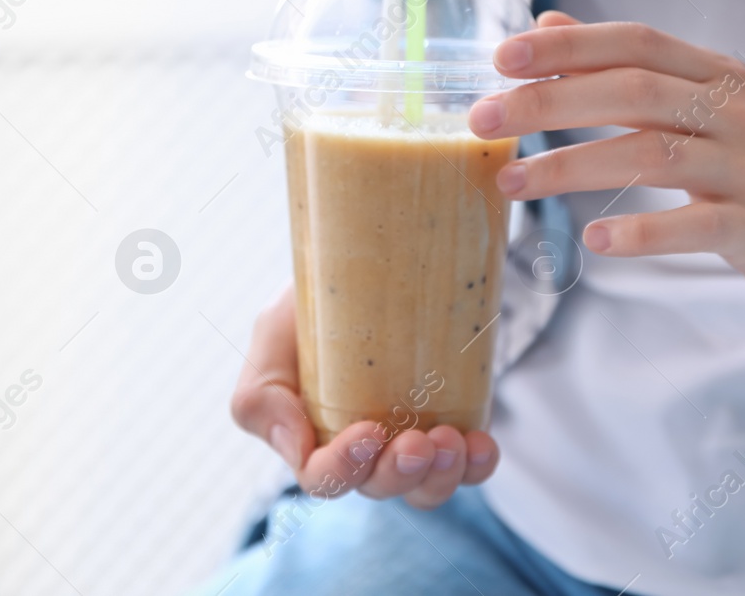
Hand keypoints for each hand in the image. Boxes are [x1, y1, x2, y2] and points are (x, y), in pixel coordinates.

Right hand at [229, 287, 499, 508]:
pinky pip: (468, 467)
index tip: (367, 431)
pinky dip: (477, 466)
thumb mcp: (274, 332)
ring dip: (442, 476)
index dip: (343, 468)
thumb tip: (297, 447)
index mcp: (312, 436)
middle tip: (421, 440)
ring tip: (454, 440)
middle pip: (379, 487)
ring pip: (424, 487)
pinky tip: (482, 444)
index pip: (323, 478)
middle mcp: (362, 450)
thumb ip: (262, 392)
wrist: (371, 258)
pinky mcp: (451, 424)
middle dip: (400, 473)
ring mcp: (408, 440)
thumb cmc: (314, 301)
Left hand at [467, 12, 744, 314]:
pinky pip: (699, 223)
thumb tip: (547, 23)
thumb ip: (625, 68)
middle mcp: (734, 110)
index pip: (633, 43)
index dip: (567, 45)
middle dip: (549, 102)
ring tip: (512, 182)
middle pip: (633, 91)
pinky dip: (645, 232)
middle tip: (483, 119)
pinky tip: (596, 242)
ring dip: (573, 167)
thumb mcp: (698, 106)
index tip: (501, 57)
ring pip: (654, 153)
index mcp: (713, 74)